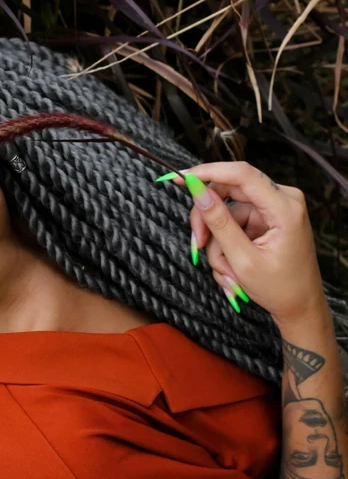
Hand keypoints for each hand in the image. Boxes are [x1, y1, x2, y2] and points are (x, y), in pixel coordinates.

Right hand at [159, 161, 325, 326]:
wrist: (300, 307)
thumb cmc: (280, 288)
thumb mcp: (242, 259)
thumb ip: (218, 222)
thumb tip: (197, 191)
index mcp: (284, 208)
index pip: (241, 174)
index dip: (207, 172)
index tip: (178, 177)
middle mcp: (282, 200)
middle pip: (227, 192)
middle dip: (207, 221)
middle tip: (196, 246)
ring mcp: (273, 209)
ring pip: (226, 212)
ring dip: (217, 243)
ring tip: (226, 272)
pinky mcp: (265, 218)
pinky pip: (232, 222)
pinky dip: (225, 245)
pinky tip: (231, 268)